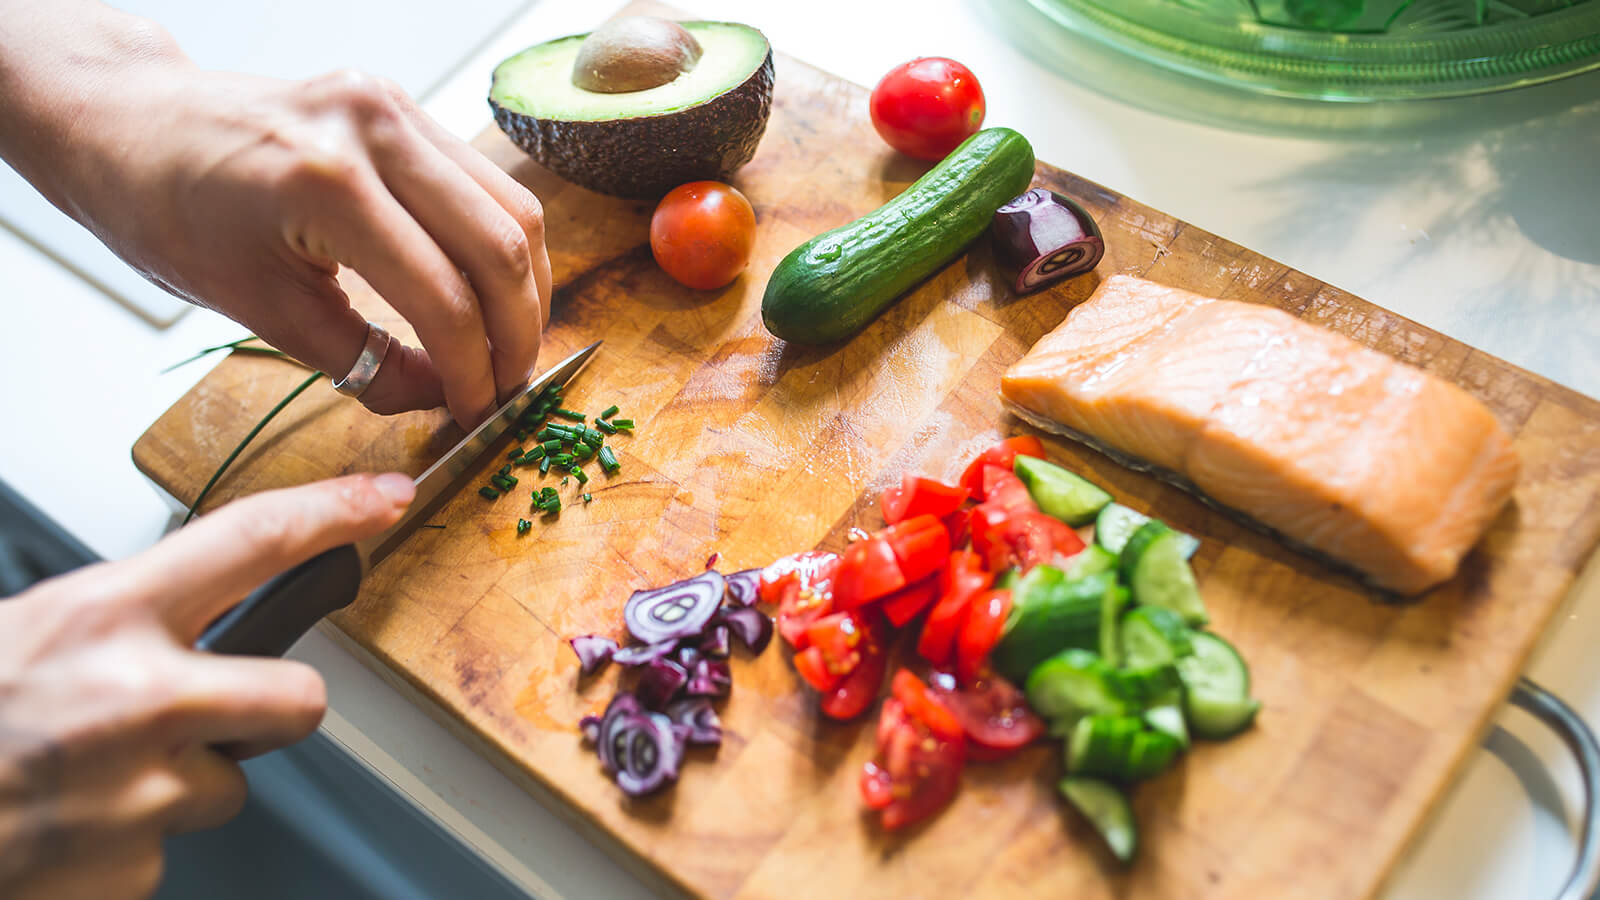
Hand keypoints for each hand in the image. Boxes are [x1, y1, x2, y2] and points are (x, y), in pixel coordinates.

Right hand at [0, 473, 413, 899]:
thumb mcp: (31, 629)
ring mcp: (144, 791)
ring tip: (87, 778)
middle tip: (219, 714)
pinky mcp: (135, 865)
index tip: (385, 500)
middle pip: (297, 700)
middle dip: (275, 710)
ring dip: (173, 785)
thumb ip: (120, 620)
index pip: (250, 540)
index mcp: (106, 616)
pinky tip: (68, 825)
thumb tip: (188, 612)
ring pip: (223, 786)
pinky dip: (125, 842)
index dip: (331, 514)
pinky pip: (165, 848)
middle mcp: (141, 698)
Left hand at [104, 67, 552, 427]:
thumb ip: (363, 361)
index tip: (477, 412)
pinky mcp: (400, 104)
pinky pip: (485, 180)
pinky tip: (489, 289)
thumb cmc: (167, 211)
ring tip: (507, 344)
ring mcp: (393, 105)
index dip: (473, 369)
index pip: (442, 296)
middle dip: (517, 332)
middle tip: (508, 387)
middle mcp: (374, 129)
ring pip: (513, 207)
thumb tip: (440, 398)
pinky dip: (499, 242)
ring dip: (524, 286)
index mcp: (328, 184)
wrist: (127, 123)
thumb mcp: (261, 307)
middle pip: (499, 246)